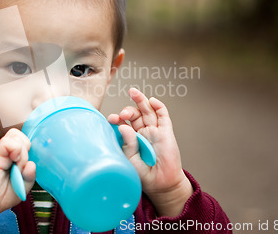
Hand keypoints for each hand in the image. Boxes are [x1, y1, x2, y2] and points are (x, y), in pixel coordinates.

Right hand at [0, 129, 35, 230]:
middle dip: (27, 151)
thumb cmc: (1, 195)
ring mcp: (1, 152)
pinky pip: (8, 142)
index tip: (24, 169)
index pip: (26, 143)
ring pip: (17, 136)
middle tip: (20, 168)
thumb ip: (30, 176)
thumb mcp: (22, 187)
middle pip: (23, 138)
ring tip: (16, 167)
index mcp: (15, 157)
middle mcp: (8, 152)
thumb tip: (31, 164)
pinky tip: (13, 162)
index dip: (30, 153)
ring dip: (22, 152)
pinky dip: (15, 150)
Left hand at [108, 88, 192, 216]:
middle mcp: (142, 132)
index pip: (123, 123)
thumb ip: (128, 143)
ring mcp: (154, 130)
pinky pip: (163, 115)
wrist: (161, 184)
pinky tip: (152, 100)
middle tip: (124, 114)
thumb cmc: (143, 174)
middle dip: (127, 110)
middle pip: (134, 114)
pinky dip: (158, 106)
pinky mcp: (166, 132)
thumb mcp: (130, 159)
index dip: (117, 118)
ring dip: (140, 100)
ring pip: (147, 111)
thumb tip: (123, 126)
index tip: (112, 119)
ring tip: (133, 93)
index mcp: (130, 138)